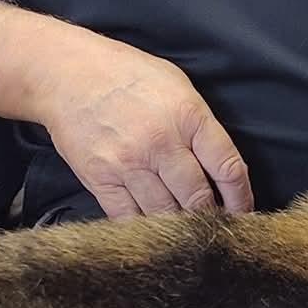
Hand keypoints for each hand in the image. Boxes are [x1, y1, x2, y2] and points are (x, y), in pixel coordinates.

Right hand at [24, 32, 253, 217]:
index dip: (240, 198)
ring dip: (177, 228)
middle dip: (209, 219)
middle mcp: (161, 142)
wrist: (66, 74)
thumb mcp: (175, 85)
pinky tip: (151, 230)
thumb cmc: (125, 76)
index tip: (241, 213)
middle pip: (198, 199)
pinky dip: (144, 229)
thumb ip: (199, 125)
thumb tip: (219, 169)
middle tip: (213, 228)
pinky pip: (129, 219)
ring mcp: (130, 164)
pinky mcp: (102, 180)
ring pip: (165, 215)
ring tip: (183, 232)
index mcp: (187, 116)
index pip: (227, 167)